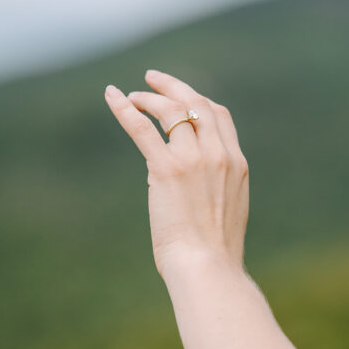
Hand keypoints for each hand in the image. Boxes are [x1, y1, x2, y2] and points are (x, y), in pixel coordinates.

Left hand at [104, 70, 248, 278]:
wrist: (209, 268)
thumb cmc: (214, 255)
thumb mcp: (225, 214)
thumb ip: (212, 191)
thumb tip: (185, 188)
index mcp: (236, 165)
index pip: (220, 117)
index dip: (198, 101)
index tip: (182, 98)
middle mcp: (219, 155)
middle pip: (197, 103)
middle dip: (174, 87)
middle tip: (153, 79)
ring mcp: (194, 160)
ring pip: (171, 111)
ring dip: (149, 98)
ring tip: (132, 96)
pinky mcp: (167, 169)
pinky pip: (143, 129)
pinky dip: (126, 109)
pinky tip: (112, 96)